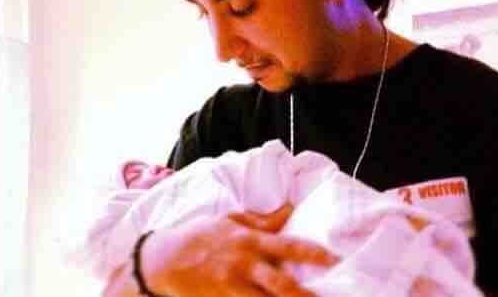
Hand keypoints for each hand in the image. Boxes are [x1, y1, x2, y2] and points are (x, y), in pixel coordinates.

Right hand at [144, 204, 338, 296]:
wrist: (162, 259)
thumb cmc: (199, 235)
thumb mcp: (231, 221)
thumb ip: (263, 220)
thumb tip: (290, 209)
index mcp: (249, 241)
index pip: (289, 246)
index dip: (314, 254)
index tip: (335, 260)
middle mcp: (243, 265)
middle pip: (281, 285)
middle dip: (305, 296)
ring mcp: (231, 287)